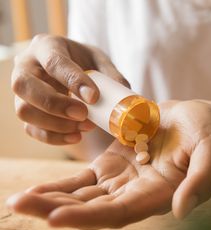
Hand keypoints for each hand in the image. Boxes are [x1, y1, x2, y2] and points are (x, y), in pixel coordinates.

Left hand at [7, 101, 210, 229]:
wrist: (195, 120)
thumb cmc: (207, 134)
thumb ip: (201, 180)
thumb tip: (180, 211)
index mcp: (158, 196)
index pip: (120, 213)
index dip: (89, 217)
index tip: (55, 217)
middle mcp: (135, 195)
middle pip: (92, 209)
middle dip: (56, 210)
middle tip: (19, 205)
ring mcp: (121, 181)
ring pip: (82, 197)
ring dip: (50, 200)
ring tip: (18, 200)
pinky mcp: (111, 166)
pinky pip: (81, 181)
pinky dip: (59, 187)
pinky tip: (35, 190)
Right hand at [11, 34, 128, 144]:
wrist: (71, 71)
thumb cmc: (84, 61)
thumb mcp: (100, 60)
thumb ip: (111, 75)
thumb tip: (123, 95)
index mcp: (46, 46)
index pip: (54, 62)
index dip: (73, 81)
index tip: (94, 97)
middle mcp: (26, 66)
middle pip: (24, 85)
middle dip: (55, 104)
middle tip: (83, 114)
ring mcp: (22, 91)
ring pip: (24, 110)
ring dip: (56, 124)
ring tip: (86, 126)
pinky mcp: (26, 111)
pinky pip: (31, 129)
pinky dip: (54, 137)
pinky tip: (77, 136)